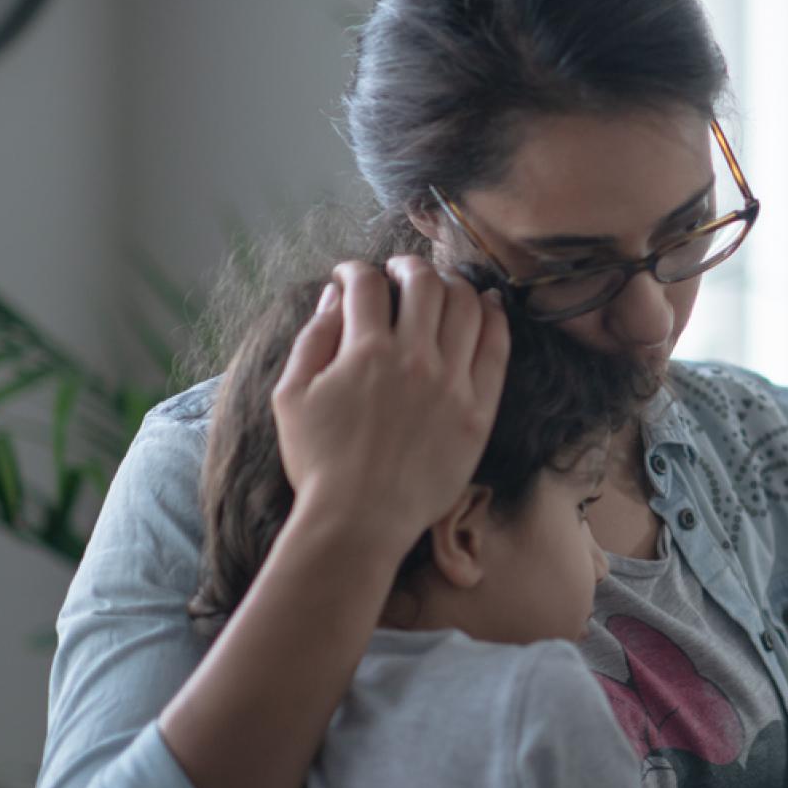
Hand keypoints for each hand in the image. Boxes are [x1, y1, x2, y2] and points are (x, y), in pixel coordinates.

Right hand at [271, 257, 509, 563]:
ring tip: (441, 286)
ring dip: (452, 284)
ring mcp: (452, 383)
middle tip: (399, 272)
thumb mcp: (291, 396)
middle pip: (424, 283)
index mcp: (364, 352)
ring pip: (466, 306)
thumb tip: (335, 296)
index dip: (355, 270)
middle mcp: (413, 359)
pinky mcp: (479, 409)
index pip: (367, 284)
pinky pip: (497, 347)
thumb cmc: (319, 461)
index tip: (351, 276)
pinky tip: (486, 305)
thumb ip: (313, 338)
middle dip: (408, 266)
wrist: (360, 520)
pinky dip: (493, 316)